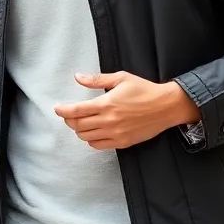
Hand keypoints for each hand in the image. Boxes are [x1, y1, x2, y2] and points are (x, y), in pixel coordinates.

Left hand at [55, 72, 200, 149]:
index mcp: (106, 104)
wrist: (166, 107)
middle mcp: (109, 121)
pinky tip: (94, 132)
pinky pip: (98, 146)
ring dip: (80, 130)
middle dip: (69, 120)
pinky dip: (92, 140)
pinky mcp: (123, 142)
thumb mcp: (121, 78)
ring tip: (82, 123)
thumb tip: (78, 77)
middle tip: (69, 115)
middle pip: (78, 126)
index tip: (57, 109)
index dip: (63, 111)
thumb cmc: (144, 90)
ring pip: (86, 137)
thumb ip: (97, 79)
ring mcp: (115, 133)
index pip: (76, 111)